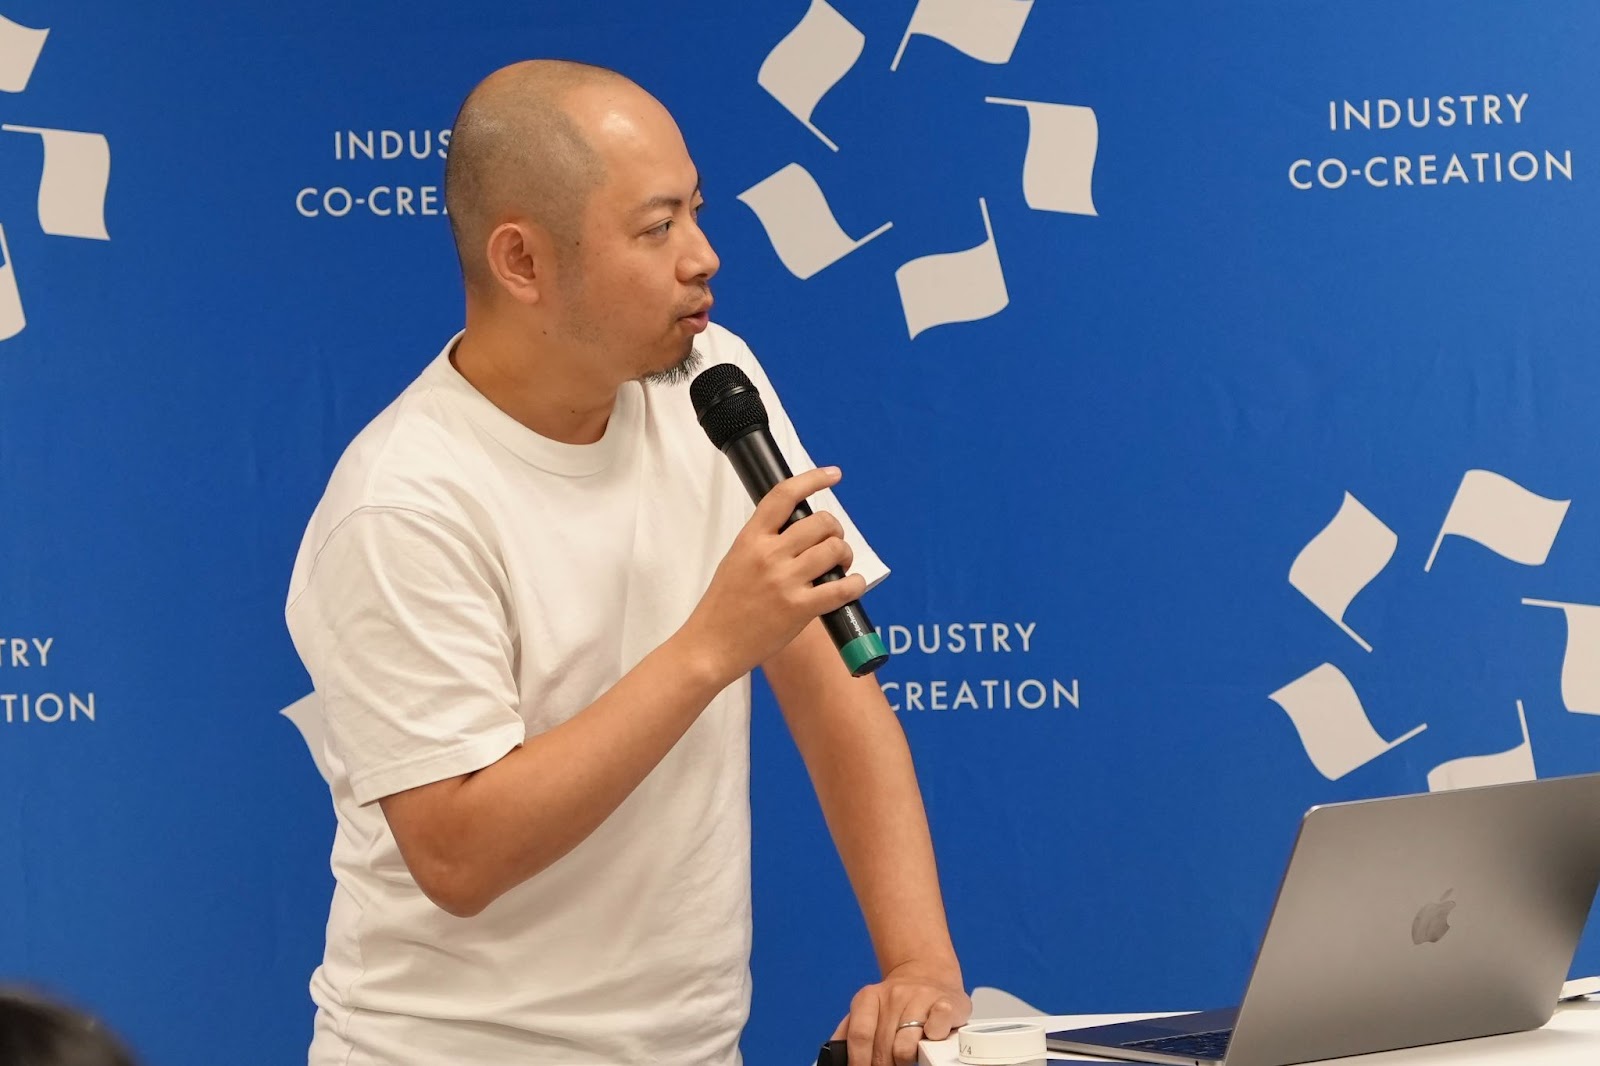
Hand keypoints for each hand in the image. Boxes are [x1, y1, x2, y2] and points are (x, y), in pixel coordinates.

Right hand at [681, 466, 864, 683]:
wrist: (710, 645)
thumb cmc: (723, 606)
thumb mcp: (736, 560)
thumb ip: (763, 542)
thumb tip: (798, 531)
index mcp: (751, 538)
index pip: (784, 495)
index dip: (813, 479)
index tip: (833, 474)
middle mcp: (769, 555)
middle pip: (820, 523)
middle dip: (835, 531)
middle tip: (833, 545)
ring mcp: (785, 581)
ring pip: (834, 550)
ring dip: (845, 555)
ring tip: (840, 567)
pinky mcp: (799, 609)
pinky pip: (841, 588)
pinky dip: (854, 584)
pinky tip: (852, 585)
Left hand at [831, 964, 970, 1065]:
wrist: (929, 974)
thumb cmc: (897, 1003)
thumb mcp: (868, 1009)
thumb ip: (849, 1030)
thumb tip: (835, 1057)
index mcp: (869, 997)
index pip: (859, 1036)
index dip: (859, 1061)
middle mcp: (894, 994)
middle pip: (882, 1047)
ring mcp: (921, 998)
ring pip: (906, 1047)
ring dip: (905, 1061)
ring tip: (907, 1059)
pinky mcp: (946, 1004)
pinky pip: (934, 1032)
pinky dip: (930, 1042)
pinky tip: (929, 1040)